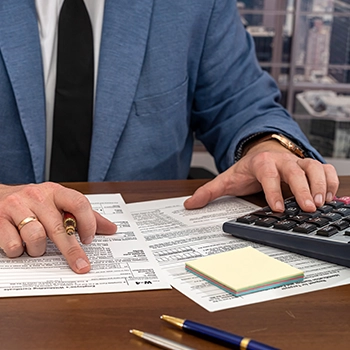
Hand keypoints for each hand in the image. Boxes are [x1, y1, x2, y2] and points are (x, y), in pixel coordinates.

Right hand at [0, 182, 116, 273]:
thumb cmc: (33, 203)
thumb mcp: (59, 204)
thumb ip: (85, 216)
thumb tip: (111, 228)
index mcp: (56, 192)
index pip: (79, 203)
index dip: (87, 223)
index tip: (89, 239)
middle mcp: (37, 196)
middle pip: (59, 227)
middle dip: (72, 251)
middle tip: (81, 265)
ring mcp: (16, 207)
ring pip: (36, 237)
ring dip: (39, 249)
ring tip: (37, 246)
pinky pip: (13, 245)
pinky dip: (19, 251)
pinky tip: (19, 245)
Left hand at [184, 140, 338, 211]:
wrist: (263, 152)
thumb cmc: (247, 169)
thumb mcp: (227, 179)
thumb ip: (209, 191)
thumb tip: (189, 204)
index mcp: (262, 163)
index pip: (268, 174)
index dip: (273, 190)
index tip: (277, 208)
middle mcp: (283, 161)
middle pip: (296, 171)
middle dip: (303, 189)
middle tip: (307, 208)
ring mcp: (298, 162)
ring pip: (315, 168)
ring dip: (320, 185)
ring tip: (320, 204)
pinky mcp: (310, 165)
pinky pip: (327, 170)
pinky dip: (332, 182)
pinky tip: (329, 199)